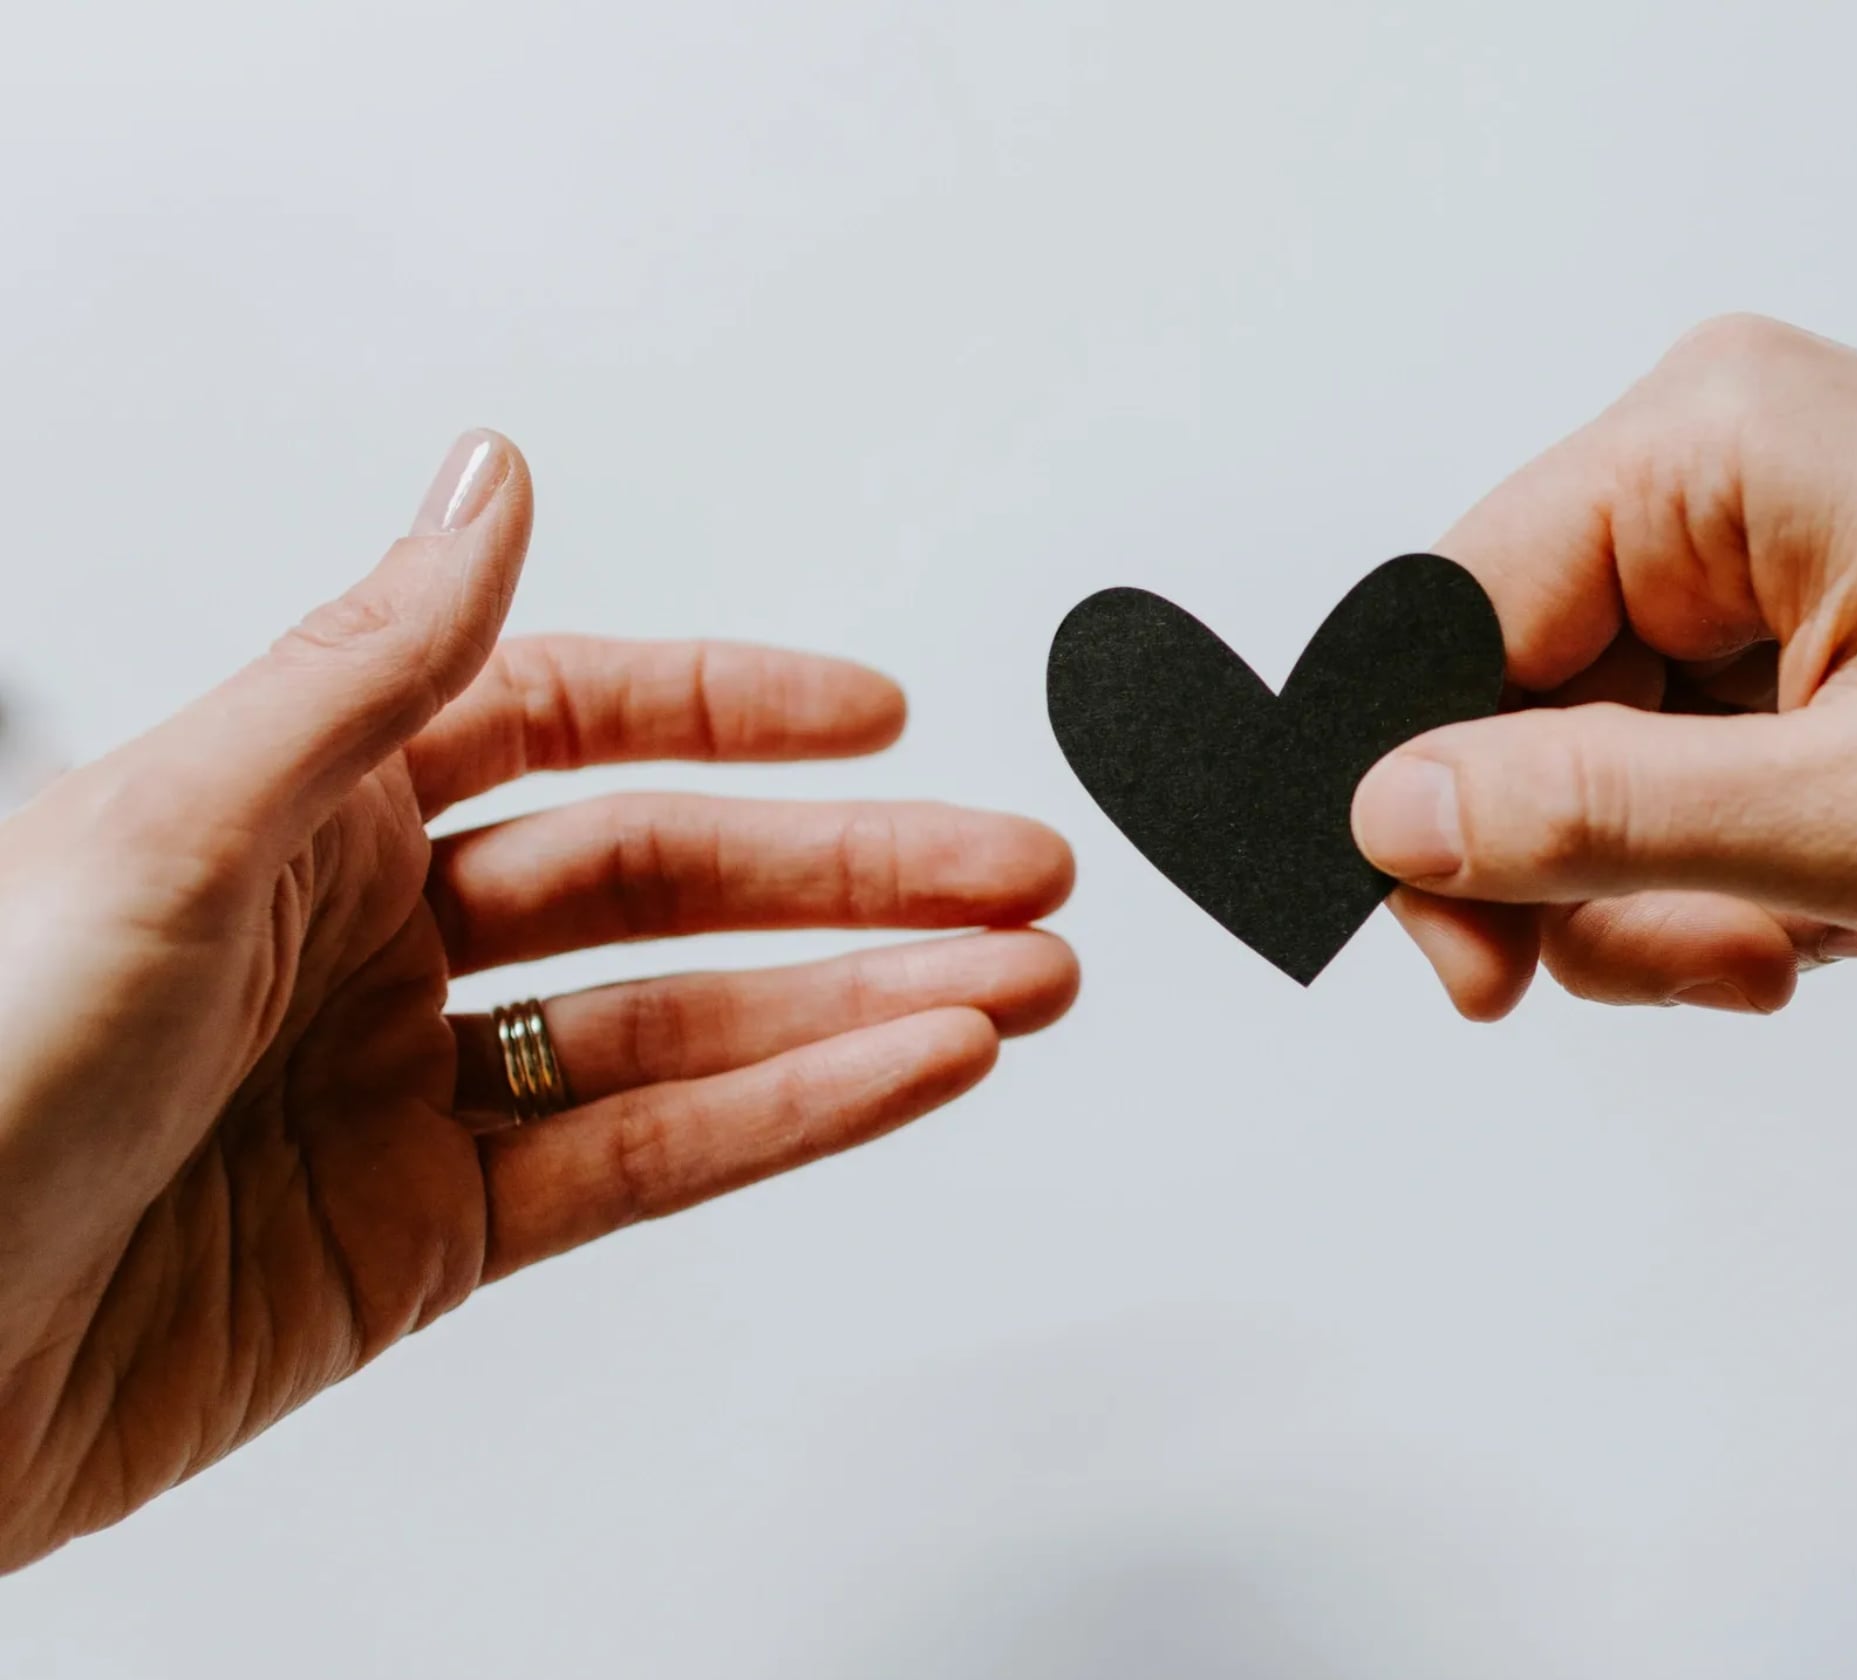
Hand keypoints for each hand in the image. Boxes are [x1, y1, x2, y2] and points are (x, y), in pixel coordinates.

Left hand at [0, 433, 1076, 1568]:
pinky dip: (792, 1116)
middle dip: (854, 870)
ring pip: (685, 1027)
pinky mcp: (426, 1243)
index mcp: (289, 807)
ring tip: (1018, 981)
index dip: (726, 710)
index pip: (558, 720)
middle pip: (662, 880)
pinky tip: (904, 1068)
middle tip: (1013, 868)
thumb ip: (368, 666)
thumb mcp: (167, 829)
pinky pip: (647, 1162)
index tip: (873, 713)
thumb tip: (489, 480)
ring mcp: (405, 1095)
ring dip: (864, 999)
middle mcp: (361, 940)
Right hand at [1351, 315, 1856, 1017]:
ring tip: (1828, 929)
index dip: (1434, 819)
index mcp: (1709, 446)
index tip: (1483, 979)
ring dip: (1685, 881)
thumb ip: (1600, 817)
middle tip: (1736, 964)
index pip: (1444, 627)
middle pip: (1515, 701)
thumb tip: (1387, 813)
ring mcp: (1762, 521)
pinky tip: (1853, 887)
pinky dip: (1746, 850)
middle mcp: (1716, 453)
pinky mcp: (1805, 590)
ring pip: (1600, 748)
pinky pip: (1687, 745)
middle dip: (1601, 873)